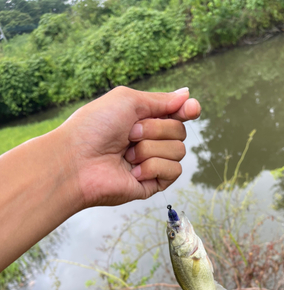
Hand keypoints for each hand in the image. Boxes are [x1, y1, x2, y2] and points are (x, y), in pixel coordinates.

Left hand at [61, 86, 200, 208]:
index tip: (191, 109)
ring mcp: (152, 163)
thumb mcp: (127, 101)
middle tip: (129, 134)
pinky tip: (132, 171)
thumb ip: (160, 100)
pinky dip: (152, 167)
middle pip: (180, 131)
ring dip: (150, 149)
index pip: (177, 114)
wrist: (77, 162)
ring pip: (179, 151)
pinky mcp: (152, 184)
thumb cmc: (94, 127)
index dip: (187, 111)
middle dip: (155, 129)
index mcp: (143, 120)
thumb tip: (187, 95)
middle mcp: (150, 141)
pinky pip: (174, 171)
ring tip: (126, 154)